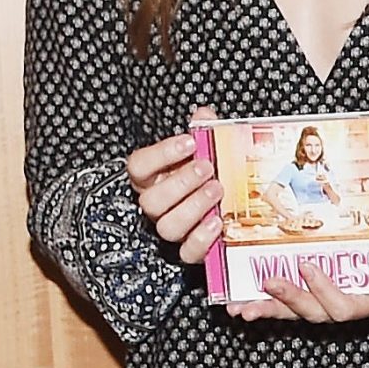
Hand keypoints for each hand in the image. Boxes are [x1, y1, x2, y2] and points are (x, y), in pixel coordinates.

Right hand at [126, 104, 225, 264]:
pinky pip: (188, 252)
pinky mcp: (192, 250)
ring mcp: (174, 228)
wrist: (229, 207)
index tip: (189, 141)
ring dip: (193, 207)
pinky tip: (219, 221)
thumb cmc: (209, 175)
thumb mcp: (207, 151)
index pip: (139, 166)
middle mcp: (158, 205)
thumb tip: (204, 115)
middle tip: (207, 168)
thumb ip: (204, 132)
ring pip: (167, 226)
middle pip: (151, 201)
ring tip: (217, 189)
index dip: (160, 154)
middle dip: (180, 182)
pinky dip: (203, 238)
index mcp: (154, 178)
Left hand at [232, 230, 368, 324]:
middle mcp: (343, 304)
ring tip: (242, 307)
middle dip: (289, 300)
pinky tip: (238, 303)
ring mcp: (322, 300)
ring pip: (292, 313)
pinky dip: (261, 304)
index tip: (307, 266)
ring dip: (267, 310)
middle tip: (268, 282)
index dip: (324, 291)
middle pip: (314, 313)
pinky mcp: (307, 292)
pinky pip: (282, 304)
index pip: (344, 306)